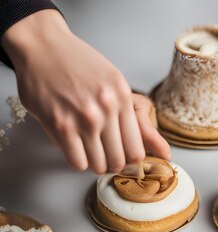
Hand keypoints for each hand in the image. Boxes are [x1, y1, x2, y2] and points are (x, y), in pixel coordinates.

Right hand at [2, 10, 169, 172]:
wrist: (44, 46)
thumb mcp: (113, 80)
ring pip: (98, 164)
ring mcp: (84, 119)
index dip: (131, 160)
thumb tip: (137, 141)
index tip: (124, 158)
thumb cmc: (77, 63)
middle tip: (106, 158)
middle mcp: (107, 110)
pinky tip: (75, 151)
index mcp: (123, 99)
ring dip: (94, 164)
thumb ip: (123, 108)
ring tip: (90, 154)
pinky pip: (77, 161)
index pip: (136, 149)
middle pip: (119, 160)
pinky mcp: (61, 125)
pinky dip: (77, 161)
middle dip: (113, 164)